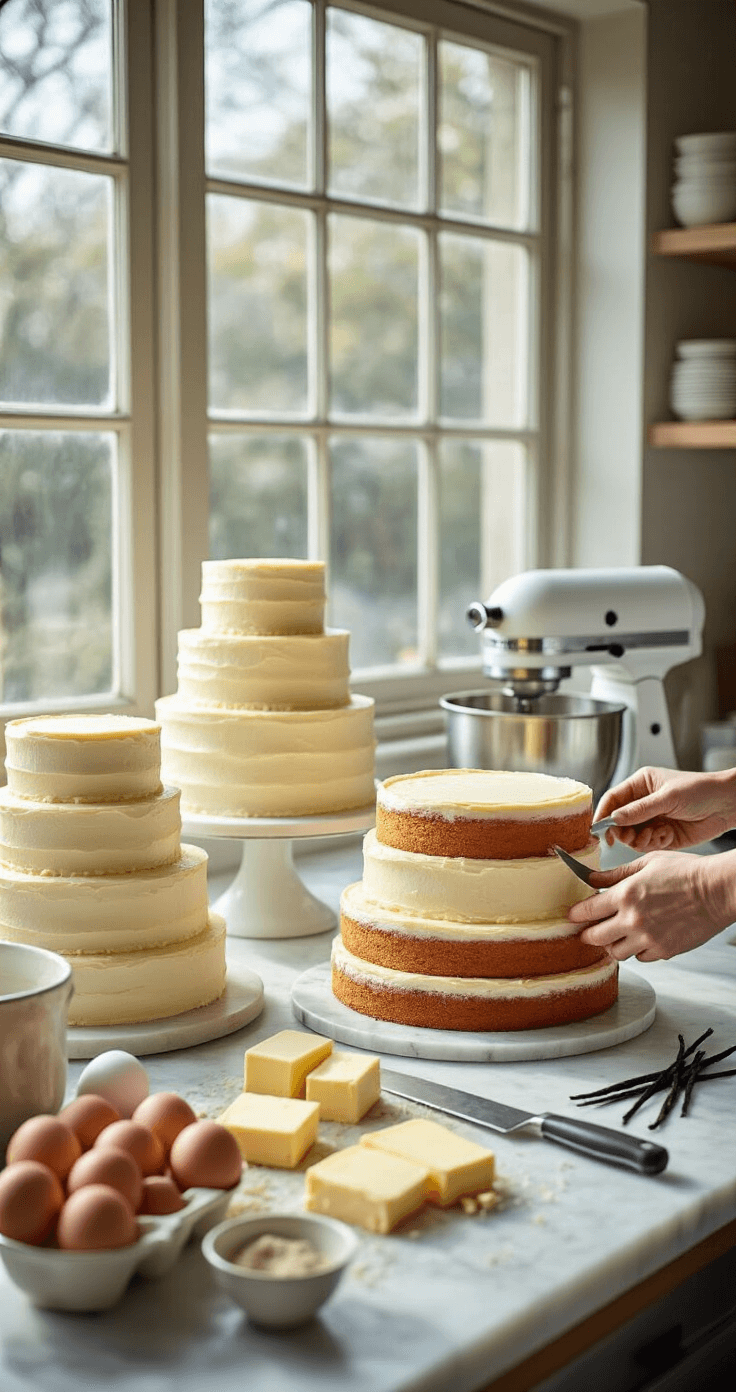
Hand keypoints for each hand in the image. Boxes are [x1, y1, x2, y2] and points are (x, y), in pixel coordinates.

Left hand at [568, 849, 735, 961]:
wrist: (718, 890)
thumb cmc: (686, 871)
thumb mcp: (647, 863)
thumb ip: (615, 873)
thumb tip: (590, 877)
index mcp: (626, 894)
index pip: (586, 911)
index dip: (575, 915)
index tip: (572, 916)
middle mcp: (633, 919)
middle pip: (595, 938)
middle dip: (587, 935)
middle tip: (588, 931)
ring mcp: (648, 938)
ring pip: (615, 953)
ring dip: (612, 945)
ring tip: (617, 935)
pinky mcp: (664, 951)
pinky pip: (640, 958)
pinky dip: (637, 950)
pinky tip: (643, 937)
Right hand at [594, 765, 735, 850]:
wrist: (726, 806)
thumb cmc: (701, 791)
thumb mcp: (667, 797)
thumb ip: (640, 809)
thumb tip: (614, 818)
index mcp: (641, 785)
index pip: (613, 799)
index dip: (603, 814)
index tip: (598, 830)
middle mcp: (643, 803)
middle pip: (618, 821)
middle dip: (623, 831)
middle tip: (631, 836)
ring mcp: (652, 820)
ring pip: (631, 836)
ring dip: (640, 839)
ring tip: (654, 835)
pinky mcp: (662, 835)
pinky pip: (647, 845)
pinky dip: (654, 843)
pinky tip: (666, 836)